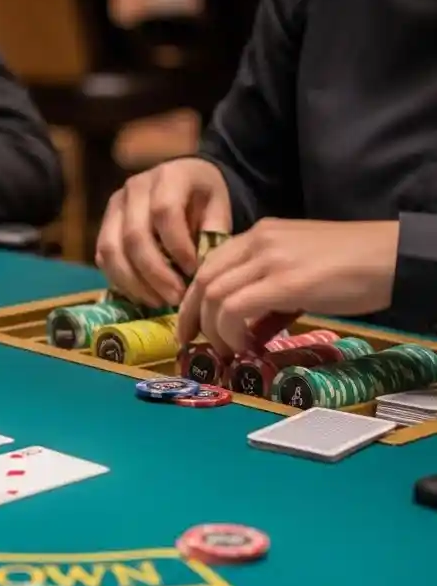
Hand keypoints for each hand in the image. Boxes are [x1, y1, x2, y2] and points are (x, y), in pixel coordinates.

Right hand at [95, 158, 231, 306]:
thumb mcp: (220, 208)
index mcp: (168, 176)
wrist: (186, 182)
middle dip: (155, 274)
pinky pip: (103, 257)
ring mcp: (114, 206)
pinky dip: (120, 280)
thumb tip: (202, 270)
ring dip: (134, 282)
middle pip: (134, 235)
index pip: (164, 212)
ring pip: (111, 249)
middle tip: (176, 298)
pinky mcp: (104, 225)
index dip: (178, 246)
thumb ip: (214, 234)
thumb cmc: (204, 198)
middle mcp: (134, 188)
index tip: (194, 271)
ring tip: (158, 302)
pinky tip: (143, 295)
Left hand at [177, 219, 399, 354]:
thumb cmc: (355, 267)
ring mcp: (270, 259)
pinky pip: (236, 307)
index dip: (193, 298)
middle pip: (204, 279)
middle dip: (190, 316)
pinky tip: (244, 346)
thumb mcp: (300, 272)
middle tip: (191, 343)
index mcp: (260, 234)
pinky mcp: (286, 281)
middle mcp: (258, 241)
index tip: (189, 324)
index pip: (210, 264)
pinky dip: (230, 330)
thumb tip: (248, 331)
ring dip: (212, 329)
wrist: (395, 256)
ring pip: (214, 295)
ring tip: (226, 350)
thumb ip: (270, 294)